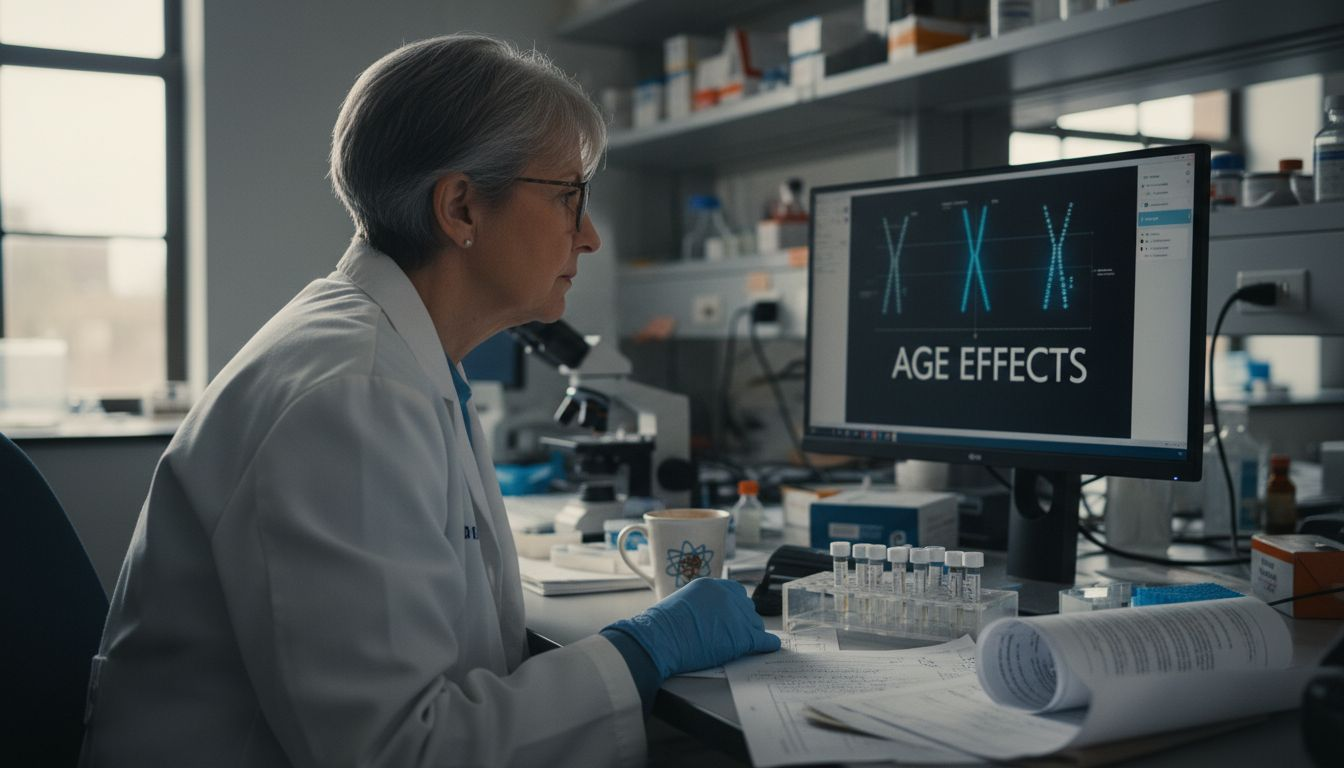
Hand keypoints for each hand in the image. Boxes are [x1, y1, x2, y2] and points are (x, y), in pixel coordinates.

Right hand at [605, 578, 780, 678]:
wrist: (659, 639)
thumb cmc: (661, 625)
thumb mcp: (681, 602)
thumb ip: (699, 604)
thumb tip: (706, 615)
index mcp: (711, 585)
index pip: (734, 592)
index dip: (734, 607)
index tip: (731, 616)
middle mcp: (727, 595)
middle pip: (747, 607)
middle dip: (743, 620)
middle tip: (733, 633)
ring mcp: (736, 615)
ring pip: (754, 624)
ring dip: (750, 633)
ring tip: (741, 644)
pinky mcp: (742, 636)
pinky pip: (763, 639)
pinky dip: (767, 644)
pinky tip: (769, 647)